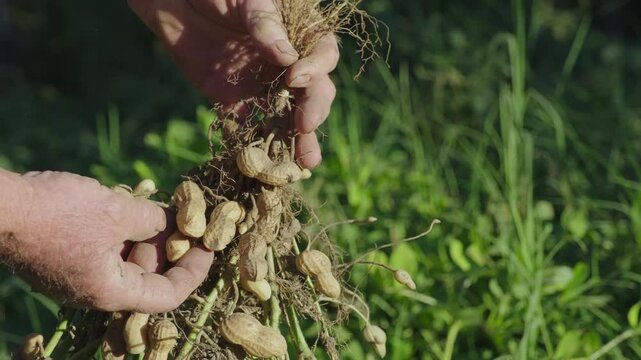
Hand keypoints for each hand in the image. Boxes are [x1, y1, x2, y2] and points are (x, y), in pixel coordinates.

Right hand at [1, 171, 213, 312]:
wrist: (0, 206)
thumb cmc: (58, 213)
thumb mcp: (117, 212)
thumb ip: (152, 220)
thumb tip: (171, 222)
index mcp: (111, 291)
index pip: (167, 296)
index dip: (194, 271)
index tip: (209, 246)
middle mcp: (96, 291)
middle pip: (148, 276)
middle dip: (170, 247)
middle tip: (185, 217)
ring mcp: (79, 276)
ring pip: (127, 260)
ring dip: (147, 235)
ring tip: (160, 206)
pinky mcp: (67, 258)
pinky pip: (106, 250)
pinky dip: (124, 231)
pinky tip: (131, 205)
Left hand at [128, 0, 339, 167]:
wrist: (170, 0)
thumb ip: (264, 24)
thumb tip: (288, 59)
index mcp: (297, 33)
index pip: (322, 54)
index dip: (316, 69)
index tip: (295, 77)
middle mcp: (286, 64)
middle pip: (313, 91)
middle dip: (314, 109)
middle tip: (305, 125)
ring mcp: (263, 85)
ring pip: (289, 116)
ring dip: (298, 139)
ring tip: (304, 163)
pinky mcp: (236, 102)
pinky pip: (252, 126)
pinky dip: (258, 145)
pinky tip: (264, 163)